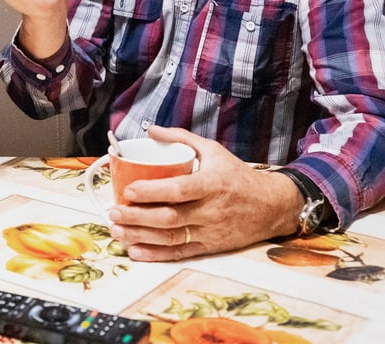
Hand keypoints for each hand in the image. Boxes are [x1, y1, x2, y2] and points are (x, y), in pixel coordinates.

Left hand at [105, 126, 301, 260]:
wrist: (271, 206)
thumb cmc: (238, 175)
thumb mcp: (213, 150)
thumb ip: (180, 138)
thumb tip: (150, 130)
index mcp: (210, 184)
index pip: (178, 190)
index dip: (152, 192)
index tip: (129, 190)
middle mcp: (209, 211)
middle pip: (168, 218)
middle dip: (136, 217)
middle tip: (113, 211)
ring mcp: (208, 232)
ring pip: (170, 238)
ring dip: (140, 236)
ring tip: (116, 230)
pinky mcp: (209, 247)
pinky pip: (179, 253)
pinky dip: (156, 254)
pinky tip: (135, 251)